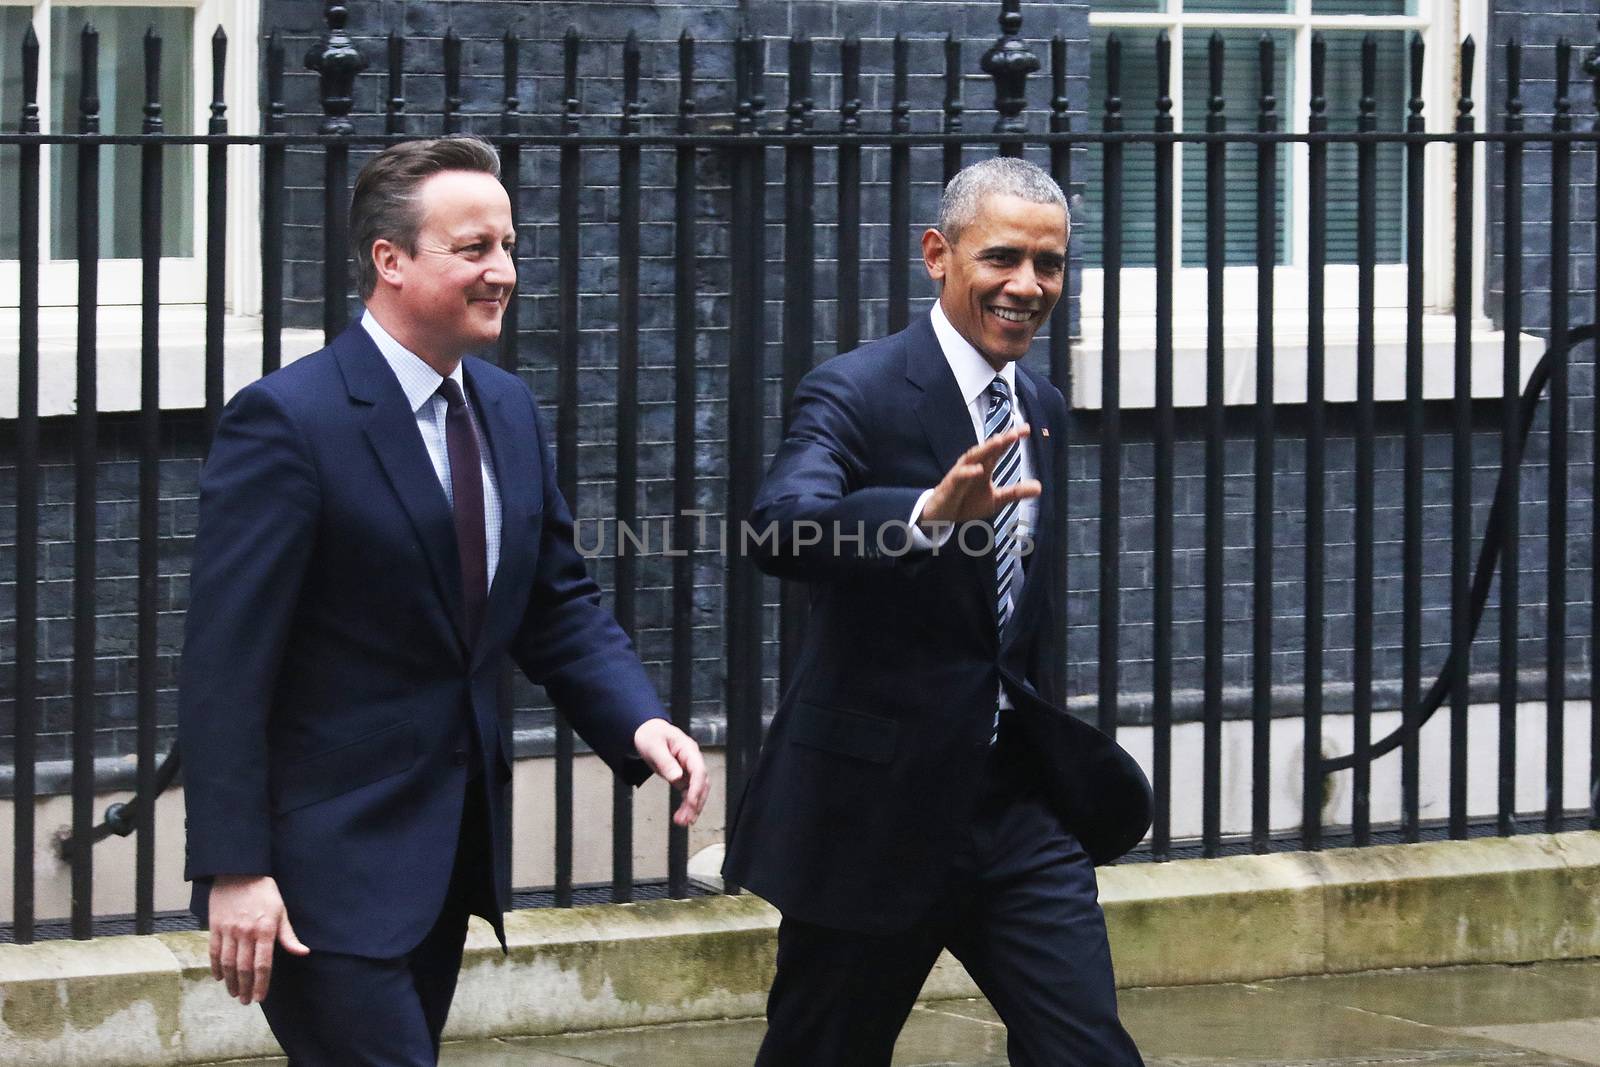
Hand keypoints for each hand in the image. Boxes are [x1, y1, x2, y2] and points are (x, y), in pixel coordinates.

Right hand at [208, 875, 308, 1004]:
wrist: (239, 872)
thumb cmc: (265, 893)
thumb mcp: (281, 912)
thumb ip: (289, 936)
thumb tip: (303, 953)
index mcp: (265, 930)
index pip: (263, 964)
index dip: (262, 983)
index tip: (260, 998)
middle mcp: (246, 933)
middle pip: (244, 967)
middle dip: (245, 987)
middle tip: (246, 1001)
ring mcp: (228, 930)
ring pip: (228, 963)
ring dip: (230, 981)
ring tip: (234, 993)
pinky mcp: (215, 927)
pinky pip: (214, 952)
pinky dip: (216, 967)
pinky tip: (219, 977)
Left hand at [634, 718, 709, 826]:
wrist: (647, 732)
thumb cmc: (651, 735)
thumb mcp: (654, 746)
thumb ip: (665, 762)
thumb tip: (677, 777)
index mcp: (688, 750)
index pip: (699, 771)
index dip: (697, 789)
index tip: (691, 803)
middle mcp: (692, 760)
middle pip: (701, 783)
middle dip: (696, 802)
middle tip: (687, 819)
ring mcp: (688, 769)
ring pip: (697, 791)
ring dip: (692, 807)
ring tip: (683, 822)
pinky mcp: (682, 777)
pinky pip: (688, 793)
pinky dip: (686, 805)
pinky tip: (682, 815)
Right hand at [920, 424, 1041, 527]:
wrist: (942, 516)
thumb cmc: (968, 502)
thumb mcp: (996, 499)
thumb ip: (1015, 492)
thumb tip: (1040, 487)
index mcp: (984, 466)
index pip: (999, 449)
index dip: (1011, 438)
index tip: (1027, 429)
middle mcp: (972, 465)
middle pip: (987, 449)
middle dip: (1001, 440)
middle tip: (1016, 433)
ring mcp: (960, 474)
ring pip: (973, 457)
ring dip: (985, 449)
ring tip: (999, 441)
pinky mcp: (950, 486)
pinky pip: (958, 477)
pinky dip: (968, 472)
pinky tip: (978, 469)